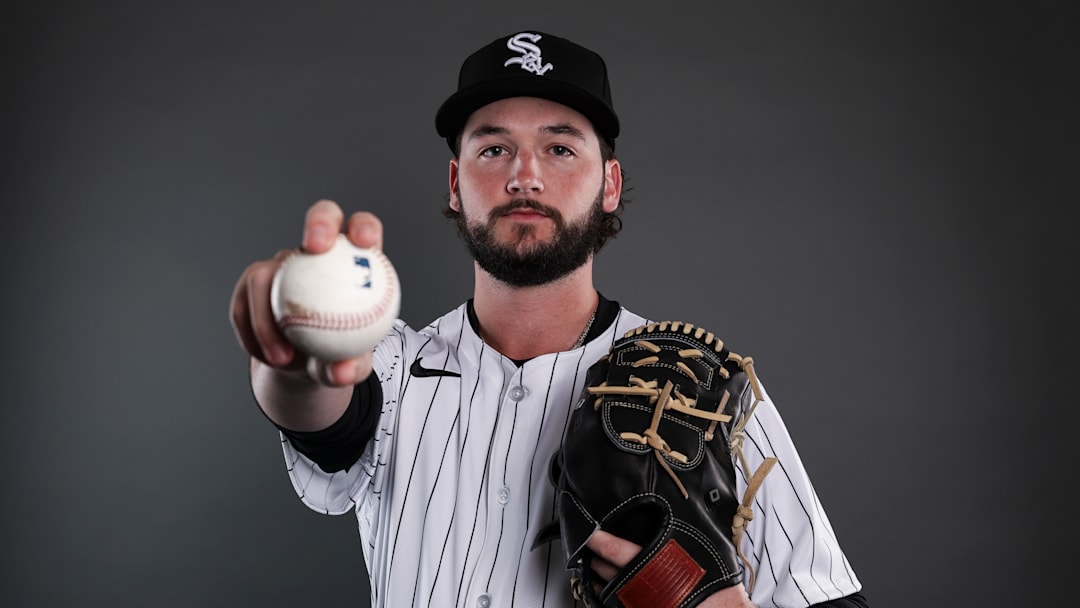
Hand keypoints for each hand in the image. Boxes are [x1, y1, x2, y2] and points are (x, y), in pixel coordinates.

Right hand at [229, 199, 383, 386]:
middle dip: (319, 222)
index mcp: (353, 262)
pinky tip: (268, 360)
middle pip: (321, 217)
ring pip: (265, 274)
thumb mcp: (350, 367)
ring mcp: (281, 265)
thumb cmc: (337, 358)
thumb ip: (351, 367)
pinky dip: (255, 336)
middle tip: (315, 248)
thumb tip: (344, 371)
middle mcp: (317, 254)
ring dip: (268, 320)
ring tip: (283, 359)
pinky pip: (245, 307)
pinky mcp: (251, 285)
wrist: (304, 366)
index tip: (363, 243)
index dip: (364, 227)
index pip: (363, 230)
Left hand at [586, 530, 755, 607]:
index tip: (590, 534)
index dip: (599, 541)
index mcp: (654, 563)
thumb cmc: (716, 581)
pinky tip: (610, 594)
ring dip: (601, 581)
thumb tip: (679, 510)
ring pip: (610, 592)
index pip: (616, 550)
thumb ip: (683, 531)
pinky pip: (621, 605)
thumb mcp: (701, 546)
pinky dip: (613, 598)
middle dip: (598, 560)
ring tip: (596, 572)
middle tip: (592, 550)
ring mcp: (642, 603)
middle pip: (608, 571)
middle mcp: (643, 585)